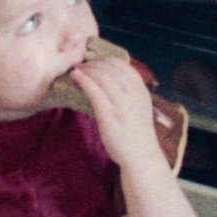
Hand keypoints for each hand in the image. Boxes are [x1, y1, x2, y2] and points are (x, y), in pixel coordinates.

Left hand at [68, 56, 159, 171]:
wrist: (141, 156)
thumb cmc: (137, 134)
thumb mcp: (140, 108)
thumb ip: (129, 94)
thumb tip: (111, 81)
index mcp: (141, 90)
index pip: (124, 66)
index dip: (107, 60)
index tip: (95, 61)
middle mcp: (133, 94)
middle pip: (111, 68)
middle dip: (94, 63)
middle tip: (82, 65)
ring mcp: (121, 104)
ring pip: (101, 76)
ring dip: (87, 69)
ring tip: (76, 70)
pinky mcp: (108, 115)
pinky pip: (94, 91)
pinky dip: (83, 80)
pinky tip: (75, 77)